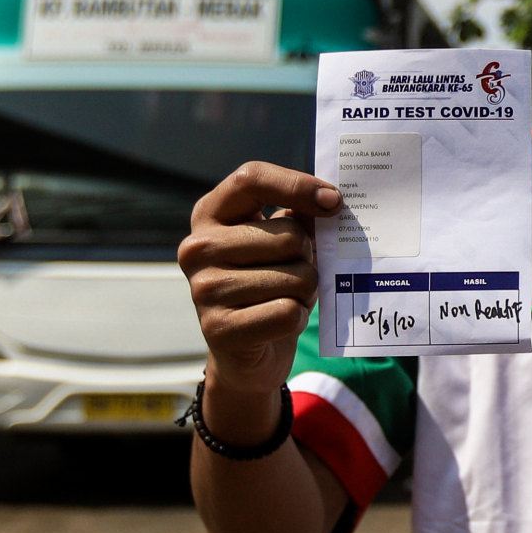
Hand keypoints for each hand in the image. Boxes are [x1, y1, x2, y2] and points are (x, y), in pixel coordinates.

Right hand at [177, 162, 337, 396]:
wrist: (247, 354)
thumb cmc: (270, 286)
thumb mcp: (282, 244)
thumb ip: (299, 217)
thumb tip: (328, 202)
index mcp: (209, 214)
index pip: (252, 178)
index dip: (298, 185)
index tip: (333, 202)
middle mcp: (197, 248)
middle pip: (288, 235)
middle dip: (309, 258)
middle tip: (298, 272)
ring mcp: (203, 289)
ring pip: (296, 277)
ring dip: (306, 292)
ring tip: (287, 298)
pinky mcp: (218, 328)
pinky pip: (288, 312)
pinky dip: (297, 318)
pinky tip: (279, 322)